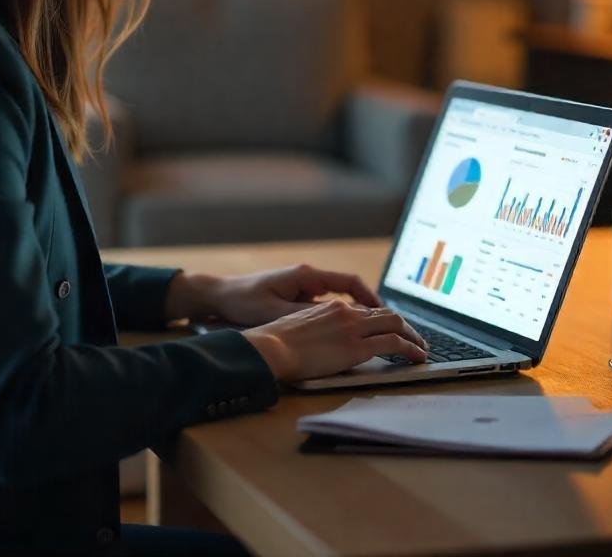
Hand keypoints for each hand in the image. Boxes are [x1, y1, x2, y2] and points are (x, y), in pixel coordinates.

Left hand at [210, 263, 382, 326]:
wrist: (219, 295)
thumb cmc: (244, 301)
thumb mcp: (274, 311)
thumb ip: (305, 316)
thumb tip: (337, 323)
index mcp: (307, 276)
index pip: (349, 283)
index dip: (371, 299)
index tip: (387, 315)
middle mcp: (309, 278)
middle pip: (350, 290)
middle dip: (372, 308)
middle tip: (392, 327)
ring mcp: (303, 287)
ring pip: (340, 299)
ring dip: (357, 314)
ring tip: (376, 334)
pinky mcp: (296, 297)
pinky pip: (327, 305)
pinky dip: (340, 318)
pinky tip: (347, 335)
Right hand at [243, 299, 427, 381]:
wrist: (271, 348)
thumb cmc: (276, 343)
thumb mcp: (300, 327)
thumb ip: (318, 328)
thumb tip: (323, 340)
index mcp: (333, 307)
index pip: (367, 310)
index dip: (384, 320)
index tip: (392, 329)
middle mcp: (347, 312)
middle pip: (387, 314)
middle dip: (405, 326)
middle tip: (414, 339)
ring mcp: (354, 328)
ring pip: (396, 325)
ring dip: (413, 337)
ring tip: (421, 349)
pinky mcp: (357, 347)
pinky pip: (394, 344)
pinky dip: (410, 349)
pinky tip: (417, 357)